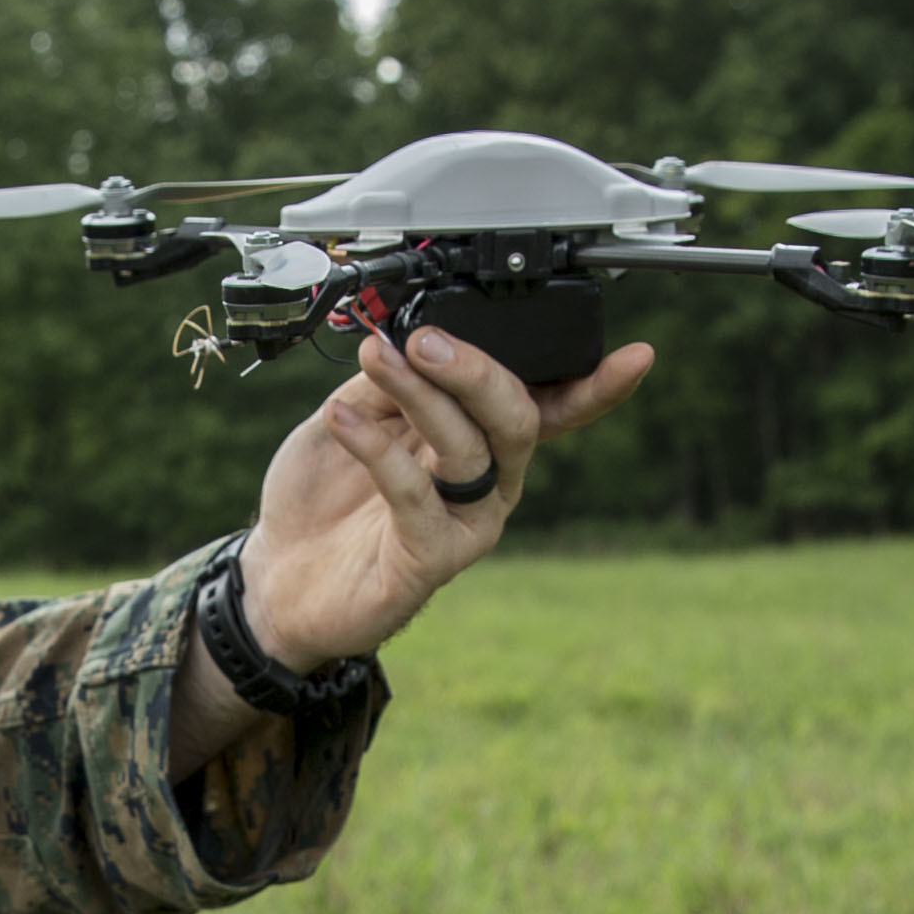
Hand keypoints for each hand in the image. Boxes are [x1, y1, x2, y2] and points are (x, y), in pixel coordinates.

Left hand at [243, 321, 656, 671]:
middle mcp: (487, 483)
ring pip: (471, 449)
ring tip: (378, 358)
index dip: (597, 385)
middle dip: (476, 369)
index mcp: (481, 442)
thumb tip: (407, 333)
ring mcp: (465, 525)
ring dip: (423, 394)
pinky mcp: (430, 560)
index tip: (636, 355)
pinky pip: (415, 495)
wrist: (277, 580)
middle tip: (426, 338)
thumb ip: (388, 380)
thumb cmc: (323, 500)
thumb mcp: (353, 415)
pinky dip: (378, 449)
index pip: (551, 407)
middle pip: (517, 418)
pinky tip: (343, 420)